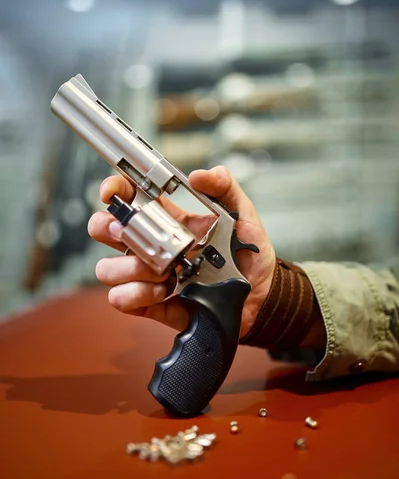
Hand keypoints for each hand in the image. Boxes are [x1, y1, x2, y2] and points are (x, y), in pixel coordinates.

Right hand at [88, 165, 275, 337]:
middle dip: (107, 228)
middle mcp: (149, 245)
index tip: (111, 192)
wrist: (260, 296)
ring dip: (129, 269)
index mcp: (166, 219)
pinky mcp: (150, 304)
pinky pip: (121, 299)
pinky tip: (164, 292)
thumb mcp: (242, 215)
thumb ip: (225, 187)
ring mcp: (146, 276)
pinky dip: (137, 294)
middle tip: (131, 235)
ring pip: (107, 269)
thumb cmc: (248, 255)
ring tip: (163, 272)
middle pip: (103, 230)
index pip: (126, 198)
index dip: (112, 190)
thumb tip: (199, 175)